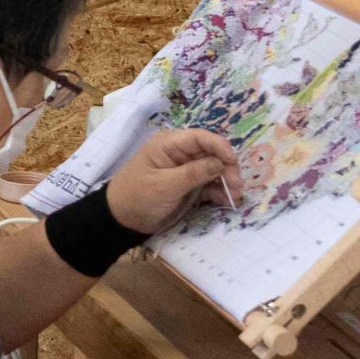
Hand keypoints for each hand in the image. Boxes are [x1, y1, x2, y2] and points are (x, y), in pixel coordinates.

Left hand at [105, 127, 240, 233]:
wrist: (122, 221)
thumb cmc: (138, 197)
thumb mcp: (165, 186)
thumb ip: (193, 173)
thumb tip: (220, 162)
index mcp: (168, 145)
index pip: (200, 137)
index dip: (220, 147)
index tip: (233, 162)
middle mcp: (179, 153)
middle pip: (211, 154)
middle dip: (226, 168)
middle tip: (237, 186)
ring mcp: (184, 170)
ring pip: (213, 170)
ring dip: (226, 181)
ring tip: (236, 197)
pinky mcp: (188, 185)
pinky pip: (208, 184)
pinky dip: (219, 192)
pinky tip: (228, 201)